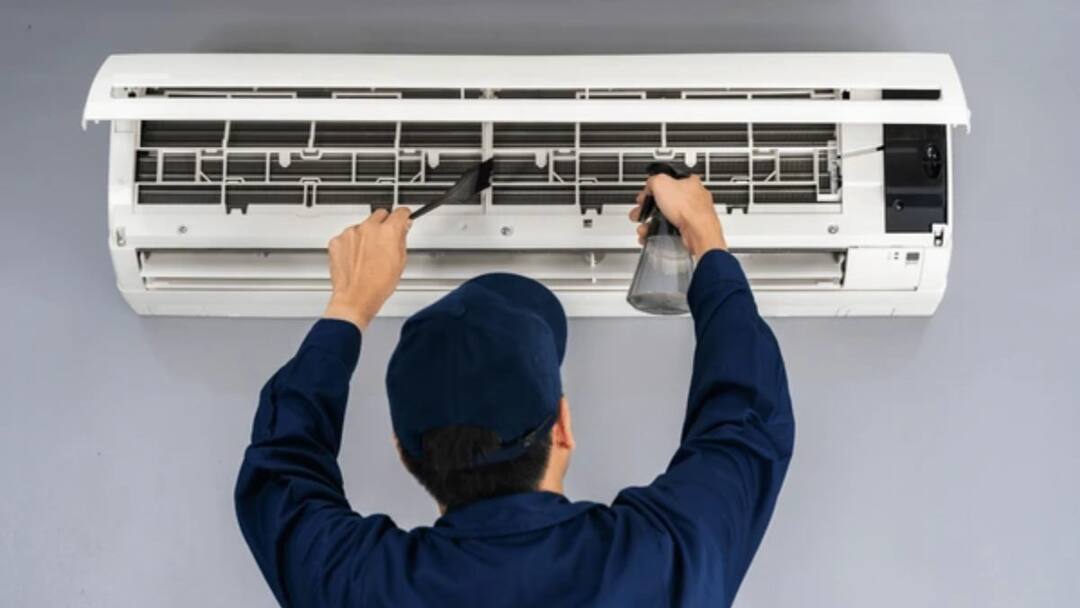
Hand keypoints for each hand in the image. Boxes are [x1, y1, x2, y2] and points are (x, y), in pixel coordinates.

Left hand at [323, 208, 411, 329]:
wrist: (355, 298)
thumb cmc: (377, 285)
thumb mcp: (400, 262)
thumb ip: (402, 239)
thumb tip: (402, 229)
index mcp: (388, 231)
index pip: (400, 212)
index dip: (404, 216)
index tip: (404, 218)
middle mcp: (368, 228)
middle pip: (380, 214)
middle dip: (384, 224)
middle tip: (385, 240)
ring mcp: (350, 233)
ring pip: (362, 226)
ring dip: (366, 235)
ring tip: (369, 256)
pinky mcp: (337, 240)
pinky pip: (348, 236)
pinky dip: (352, 244)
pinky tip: (357, 258)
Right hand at [629, 174, 726, 257]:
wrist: (699, 232)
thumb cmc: (688, 208)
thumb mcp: (661, 183)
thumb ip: (653, 180)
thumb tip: (650, 186)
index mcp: (690, 182)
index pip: (668, 180)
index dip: (654, 187)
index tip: (646, 194)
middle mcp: (693, 198)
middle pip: (665, 200)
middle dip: (649, 208)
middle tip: (642, 211)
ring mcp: (692, 215)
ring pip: (666, 217)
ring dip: (651, 222)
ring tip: (644, 226)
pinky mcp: (690, 229)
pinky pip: (670, 230)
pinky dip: (659, 233)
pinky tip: (652, 234)